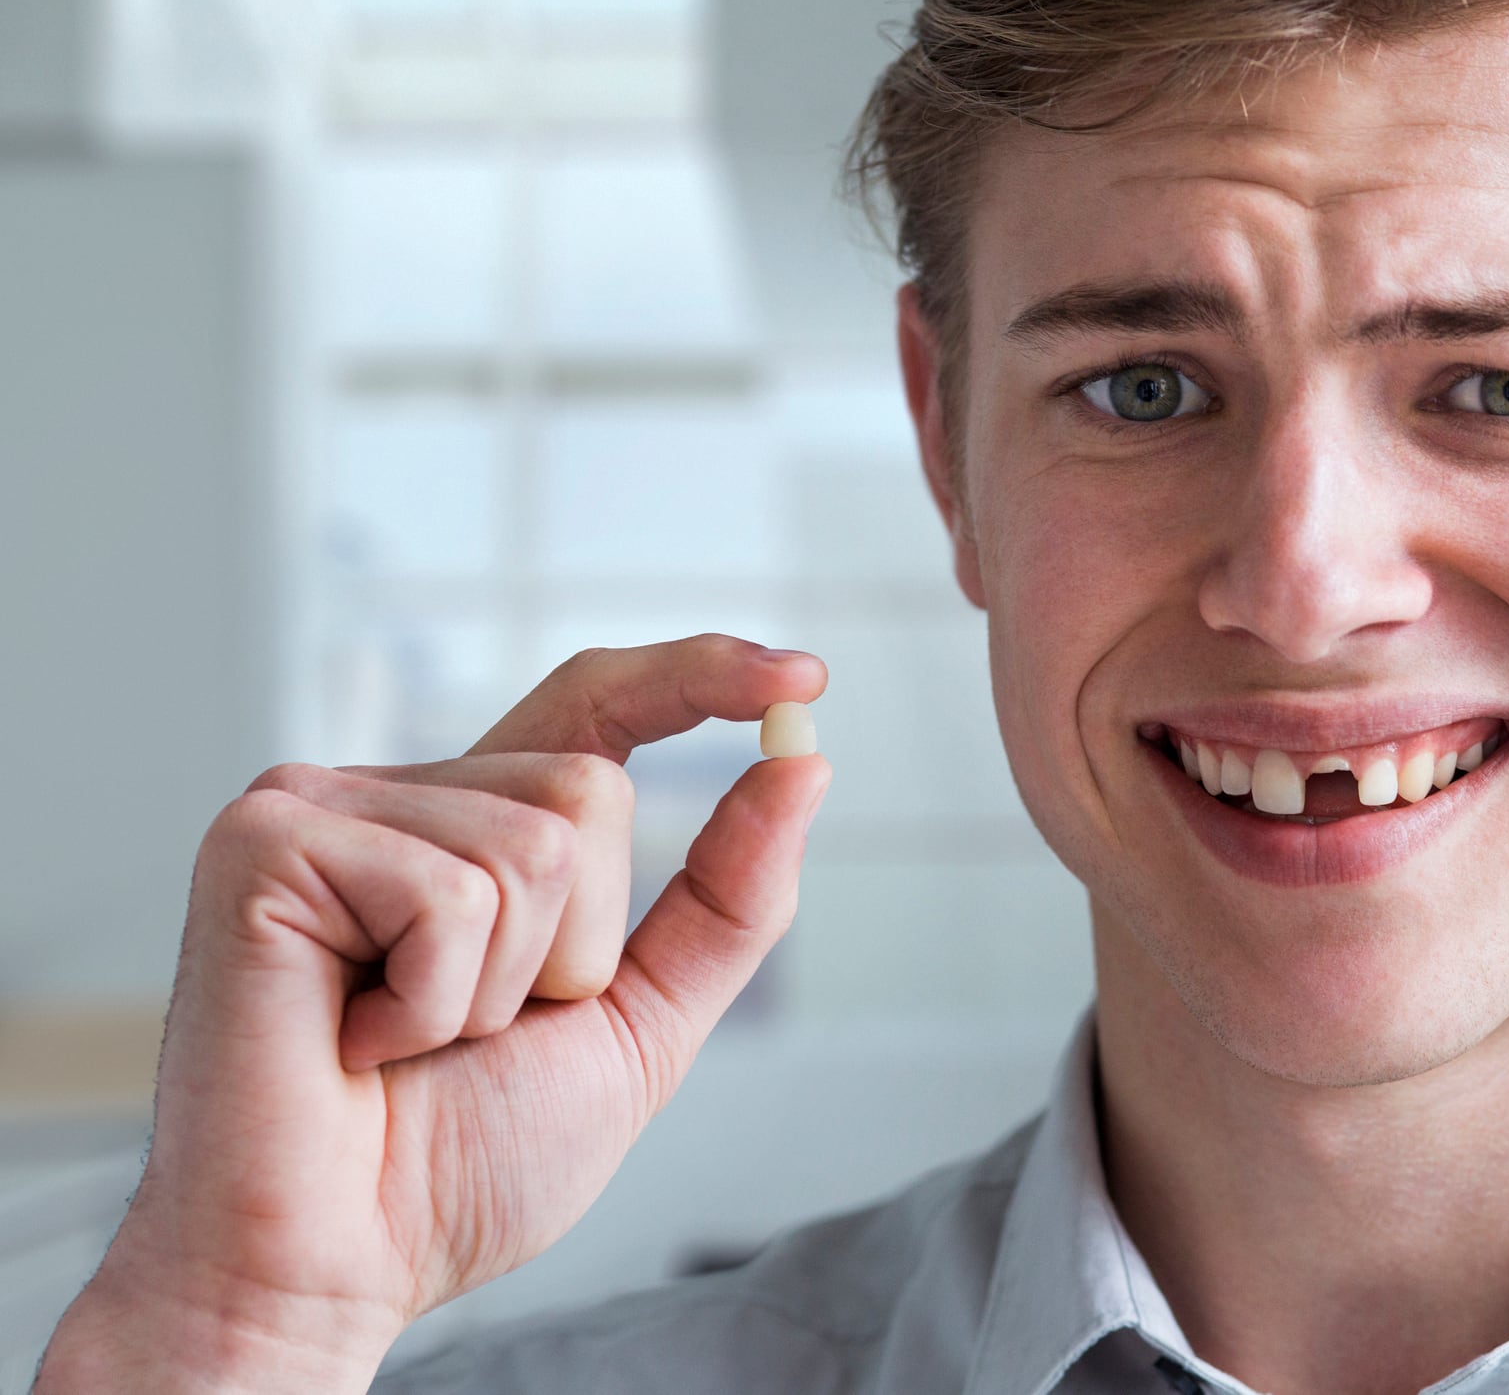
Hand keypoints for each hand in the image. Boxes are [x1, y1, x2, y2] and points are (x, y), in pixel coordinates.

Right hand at [36, 635, 828, 1392]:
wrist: (331, 1272)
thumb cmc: (457, 1162)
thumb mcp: (638, 1023)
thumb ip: (724, 900)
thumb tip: (805, 765)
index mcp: (475, 826)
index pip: (599, 705)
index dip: (700, 675)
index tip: (805, 675)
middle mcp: (399, 795)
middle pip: (591, 790)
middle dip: (576, 948)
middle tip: (467, 1032)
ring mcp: (320, 806)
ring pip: (536, 843)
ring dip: (501, 989)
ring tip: (403, 1043)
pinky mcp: (266, 842)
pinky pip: (450, 894)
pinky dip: (431, 1004)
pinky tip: (355, 1045)